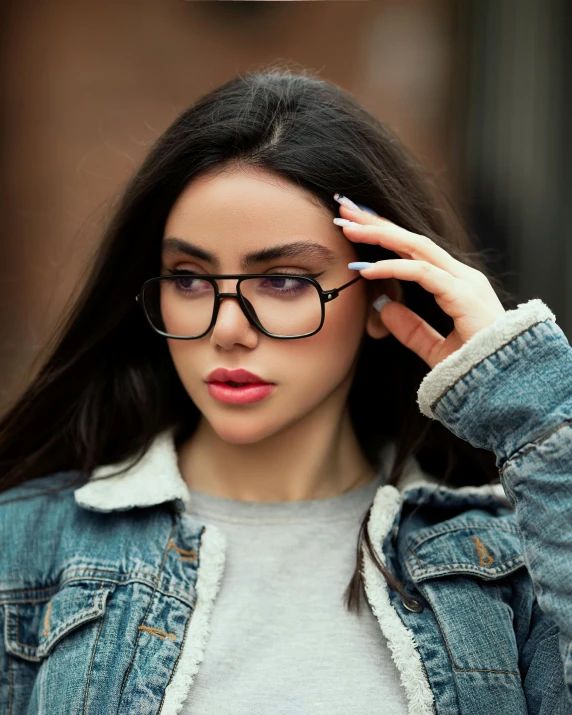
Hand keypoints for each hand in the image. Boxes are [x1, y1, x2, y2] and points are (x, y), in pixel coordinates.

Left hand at [333, 197, 506, 369]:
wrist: (506, 387)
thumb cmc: (477, 370)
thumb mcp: (435, 350)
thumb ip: (411, 329)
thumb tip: (383, 306)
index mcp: (457, 286)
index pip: (415, 250)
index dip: (385, 236)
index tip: (355, 227)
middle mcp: (462, 277)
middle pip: (413, 240)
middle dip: (377, 224)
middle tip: (345, 210)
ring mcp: (465, 284)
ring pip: (417, 247)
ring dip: (380, 236)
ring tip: (349, 228)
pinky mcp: (464, 296)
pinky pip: (422, 273)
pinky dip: (393, 268)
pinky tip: (367, 269)